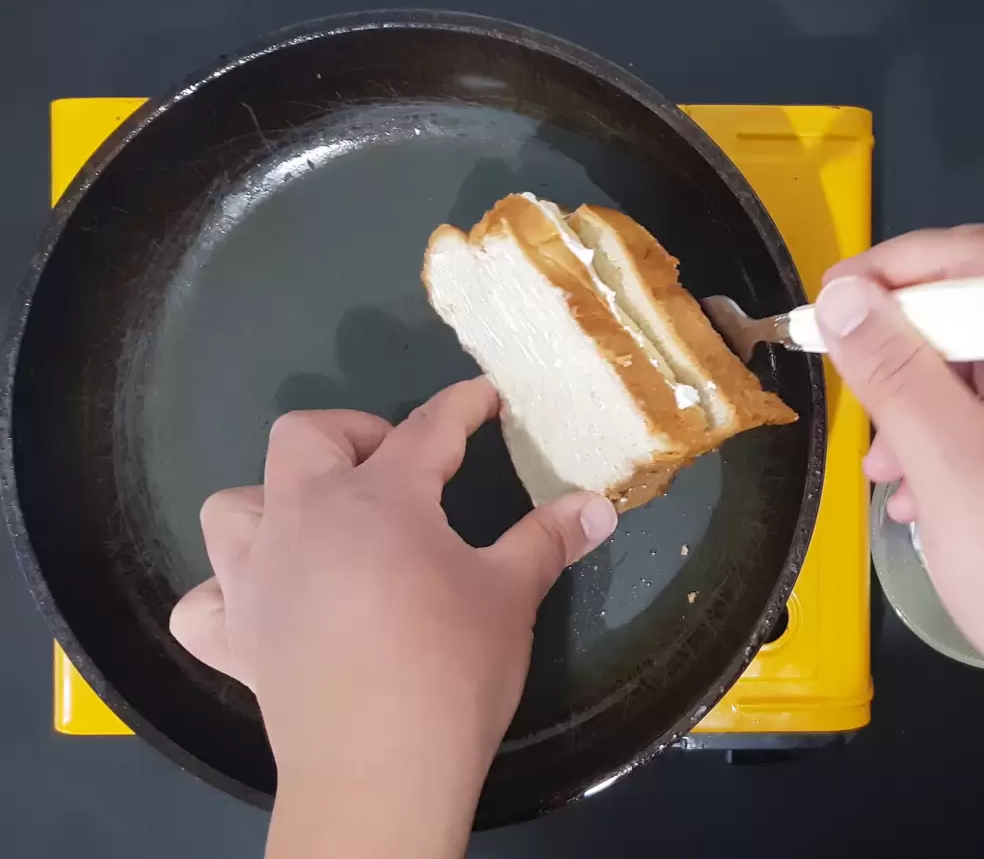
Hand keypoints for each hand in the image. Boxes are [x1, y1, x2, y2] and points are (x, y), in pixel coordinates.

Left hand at [168, 378, 616, 856]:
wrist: (380, 766)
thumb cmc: (451, 667)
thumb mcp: (511, 595)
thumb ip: (548, 540)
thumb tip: (600, 507)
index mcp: (380, 498)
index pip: (427, 429)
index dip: (461, 406)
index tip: (484, 397)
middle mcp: (303, 519)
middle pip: (303, 437)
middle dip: (349, 435)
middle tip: (394, 467)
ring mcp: (255, 578)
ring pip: (233, 508)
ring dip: (272, 506)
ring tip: (318, 528)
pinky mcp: (233, 638)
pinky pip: (202, 603)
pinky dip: (225, 596)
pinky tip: (261, 606)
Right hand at [815, 228, 983, 858]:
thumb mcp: (952, 471)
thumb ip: (894, 369)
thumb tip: (843, 291)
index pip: (977, 257)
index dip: (890, 271)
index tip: (825, 311)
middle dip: (914, 350)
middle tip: (858, 409)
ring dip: (942, 394)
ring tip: (890, 468)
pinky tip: (938, 482)